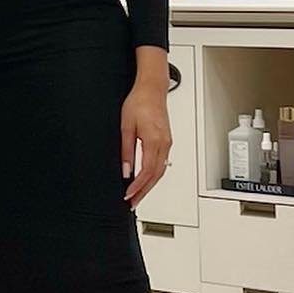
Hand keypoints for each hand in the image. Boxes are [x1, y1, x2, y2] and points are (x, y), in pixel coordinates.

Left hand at [121, 79, 170, 205]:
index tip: (128, 195)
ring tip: (138, 195)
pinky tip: (146, 180)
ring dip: (149, 185)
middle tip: (132, 203)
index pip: (147, 172)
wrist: (151, 89)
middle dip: (144, 192)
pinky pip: (162, 163)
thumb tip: (126, 170)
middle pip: (156, 176)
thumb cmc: (139, 103)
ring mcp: (167, 143)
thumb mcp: (126, 127)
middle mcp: (164, 144)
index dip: (137, 187)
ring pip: (160, 171)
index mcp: (154, 141)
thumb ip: (126, 151)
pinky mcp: (166, 141)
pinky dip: (154, 175)